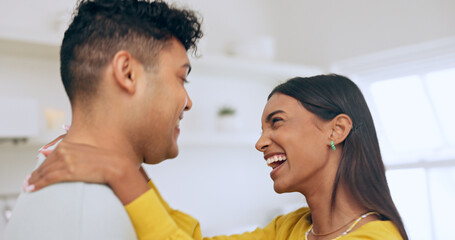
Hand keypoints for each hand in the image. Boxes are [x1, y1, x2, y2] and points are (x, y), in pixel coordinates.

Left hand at [25, 139, 149, 204]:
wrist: (116, 166)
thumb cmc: (106, 161)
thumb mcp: (88, 152)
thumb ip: (73, 152)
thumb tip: (58, 155)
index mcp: (69, 145)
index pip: (50, 156)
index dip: (41, 165)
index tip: (35, 172)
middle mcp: (66, 151)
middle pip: (45, 164)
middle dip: (35, 174)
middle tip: (27, 182)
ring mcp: (67, 160)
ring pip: (44, 172)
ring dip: (33, 180)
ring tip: (28, 187)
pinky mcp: (68, 171)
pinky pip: (48, 178)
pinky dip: (38, 184)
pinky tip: (31, 188)